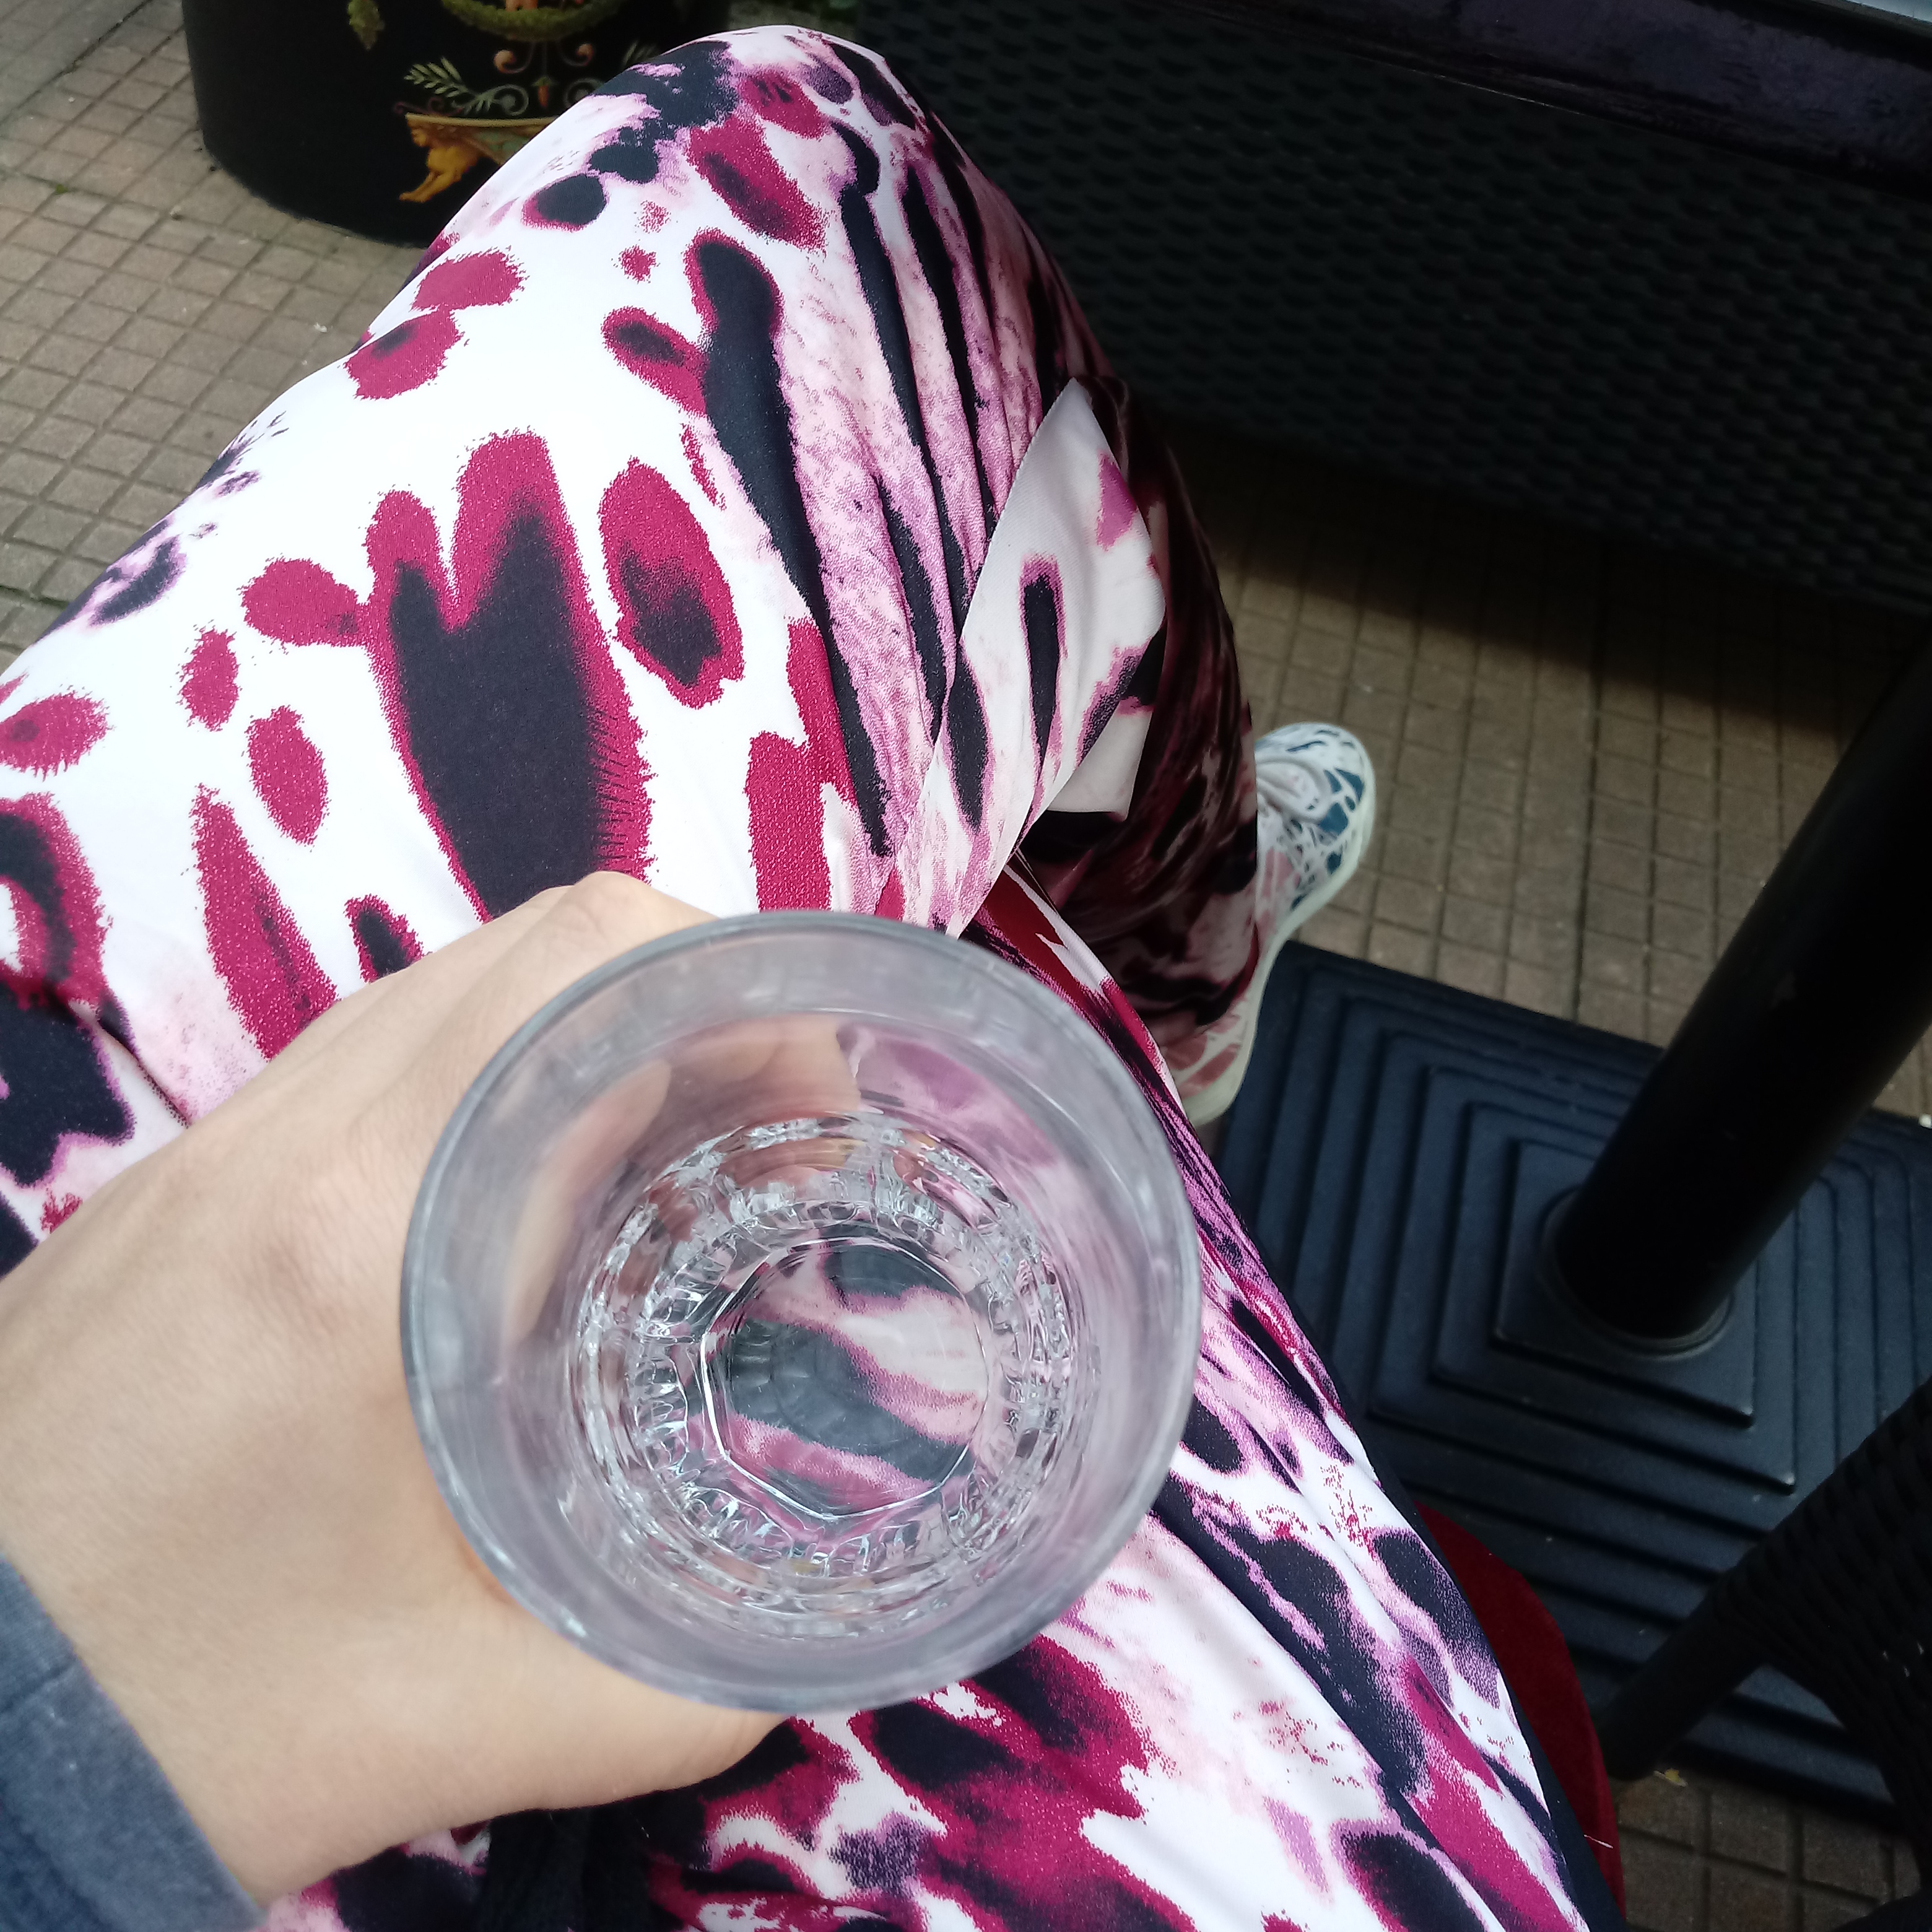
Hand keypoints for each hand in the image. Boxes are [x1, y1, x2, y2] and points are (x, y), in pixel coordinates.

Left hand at [0, 875, 779, 1901]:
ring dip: (584, 1026)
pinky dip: (486, 1072)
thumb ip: (679, 1689)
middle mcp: (285, 1138)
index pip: (588, 964)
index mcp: (373, 1225)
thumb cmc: (193, 1716)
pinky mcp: (169, 1184)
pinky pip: (364, 1054)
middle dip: (688, 994)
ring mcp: (209, 1147)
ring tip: (666, 1151)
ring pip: (444, 984)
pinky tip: (523, 1195)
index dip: (743, 981)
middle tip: (769, 1125)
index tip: (817, 1093)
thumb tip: (807, 1648)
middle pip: (533, 940)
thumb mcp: (474, 1721)